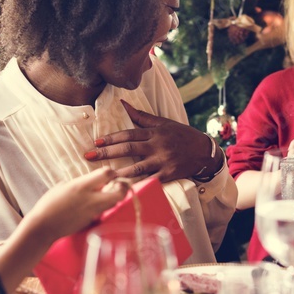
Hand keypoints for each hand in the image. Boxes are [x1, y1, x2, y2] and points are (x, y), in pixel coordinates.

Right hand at [21, 167, 127, 244]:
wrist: (43, 226)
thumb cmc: (48, 204)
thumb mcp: (62, 187)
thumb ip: (78, 182)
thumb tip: (89, 180)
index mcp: (81, 186)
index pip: (107, 174)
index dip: (112, 172)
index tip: (109, 174)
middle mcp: (90, 199)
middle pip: (119, 193)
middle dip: (122, 188)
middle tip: (118, 185)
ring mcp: (92, 212)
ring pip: (114, 203)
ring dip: (115, 197)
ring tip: (107, 194)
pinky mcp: (91, 221)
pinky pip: (103, 211)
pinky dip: (103, 206)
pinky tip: (94, 205)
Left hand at [86, 101, 217, 181]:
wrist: (204, 151)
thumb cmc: (182, 135)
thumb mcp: (163, 123)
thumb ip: (141, 116)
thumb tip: (122, 103)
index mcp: (154, 133)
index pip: (129, 134)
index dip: (112, 138)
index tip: (96, 141)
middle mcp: (157, 146)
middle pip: (129, 149)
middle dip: (107, 153)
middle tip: (89, 156)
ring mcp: (163, 161)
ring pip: (138, 168)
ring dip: (119, 173)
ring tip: (103, 177)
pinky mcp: (169, 175)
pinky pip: (151, 182)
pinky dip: (139, 186)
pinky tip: (126, 190)